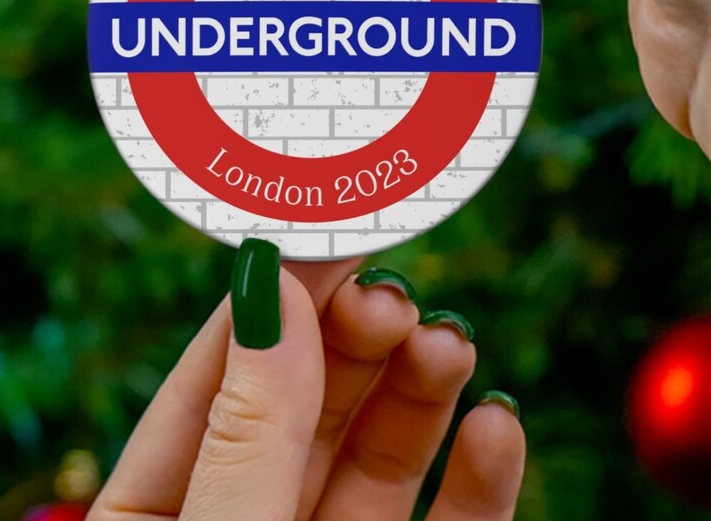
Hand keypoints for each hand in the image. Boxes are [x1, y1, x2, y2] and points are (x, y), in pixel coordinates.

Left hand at [89, 241, 523, 520]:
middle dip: (353, 338)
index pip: (213, 386)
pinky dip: (481, 480)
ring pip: (381, 459)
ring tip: (448, 338)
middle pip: (305, 407)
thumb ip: (248, 434)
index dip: (270, 303)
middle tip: (389, 292)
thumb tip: (271, 286)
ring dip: (421, 388)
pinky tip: (498, 423)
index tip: (323, 230)